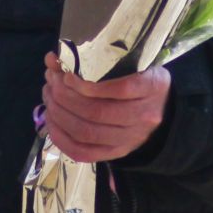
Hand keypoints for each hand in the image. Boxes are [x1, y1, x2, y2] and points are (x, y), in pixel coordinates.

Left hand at [42, 52, 168, 163]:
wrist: (163, 111)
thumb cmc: (142, 80)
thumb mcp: (133, 63)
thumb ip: (96, 59)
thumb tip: (52, 59)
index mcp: (151, 87)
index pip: (119, 89)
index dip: (86, 85)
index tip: (66, 75)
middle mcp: (143, 116)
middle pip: (96, 112)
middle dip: (64, 97)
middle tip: (51, 83)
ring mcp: (130, 139)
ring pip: (86, 132)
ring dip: (59, 114)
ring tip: (49, 98)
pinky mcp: (116, 153)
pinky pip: (83, 153)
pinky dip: (61, 138)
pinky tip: (51, 121)